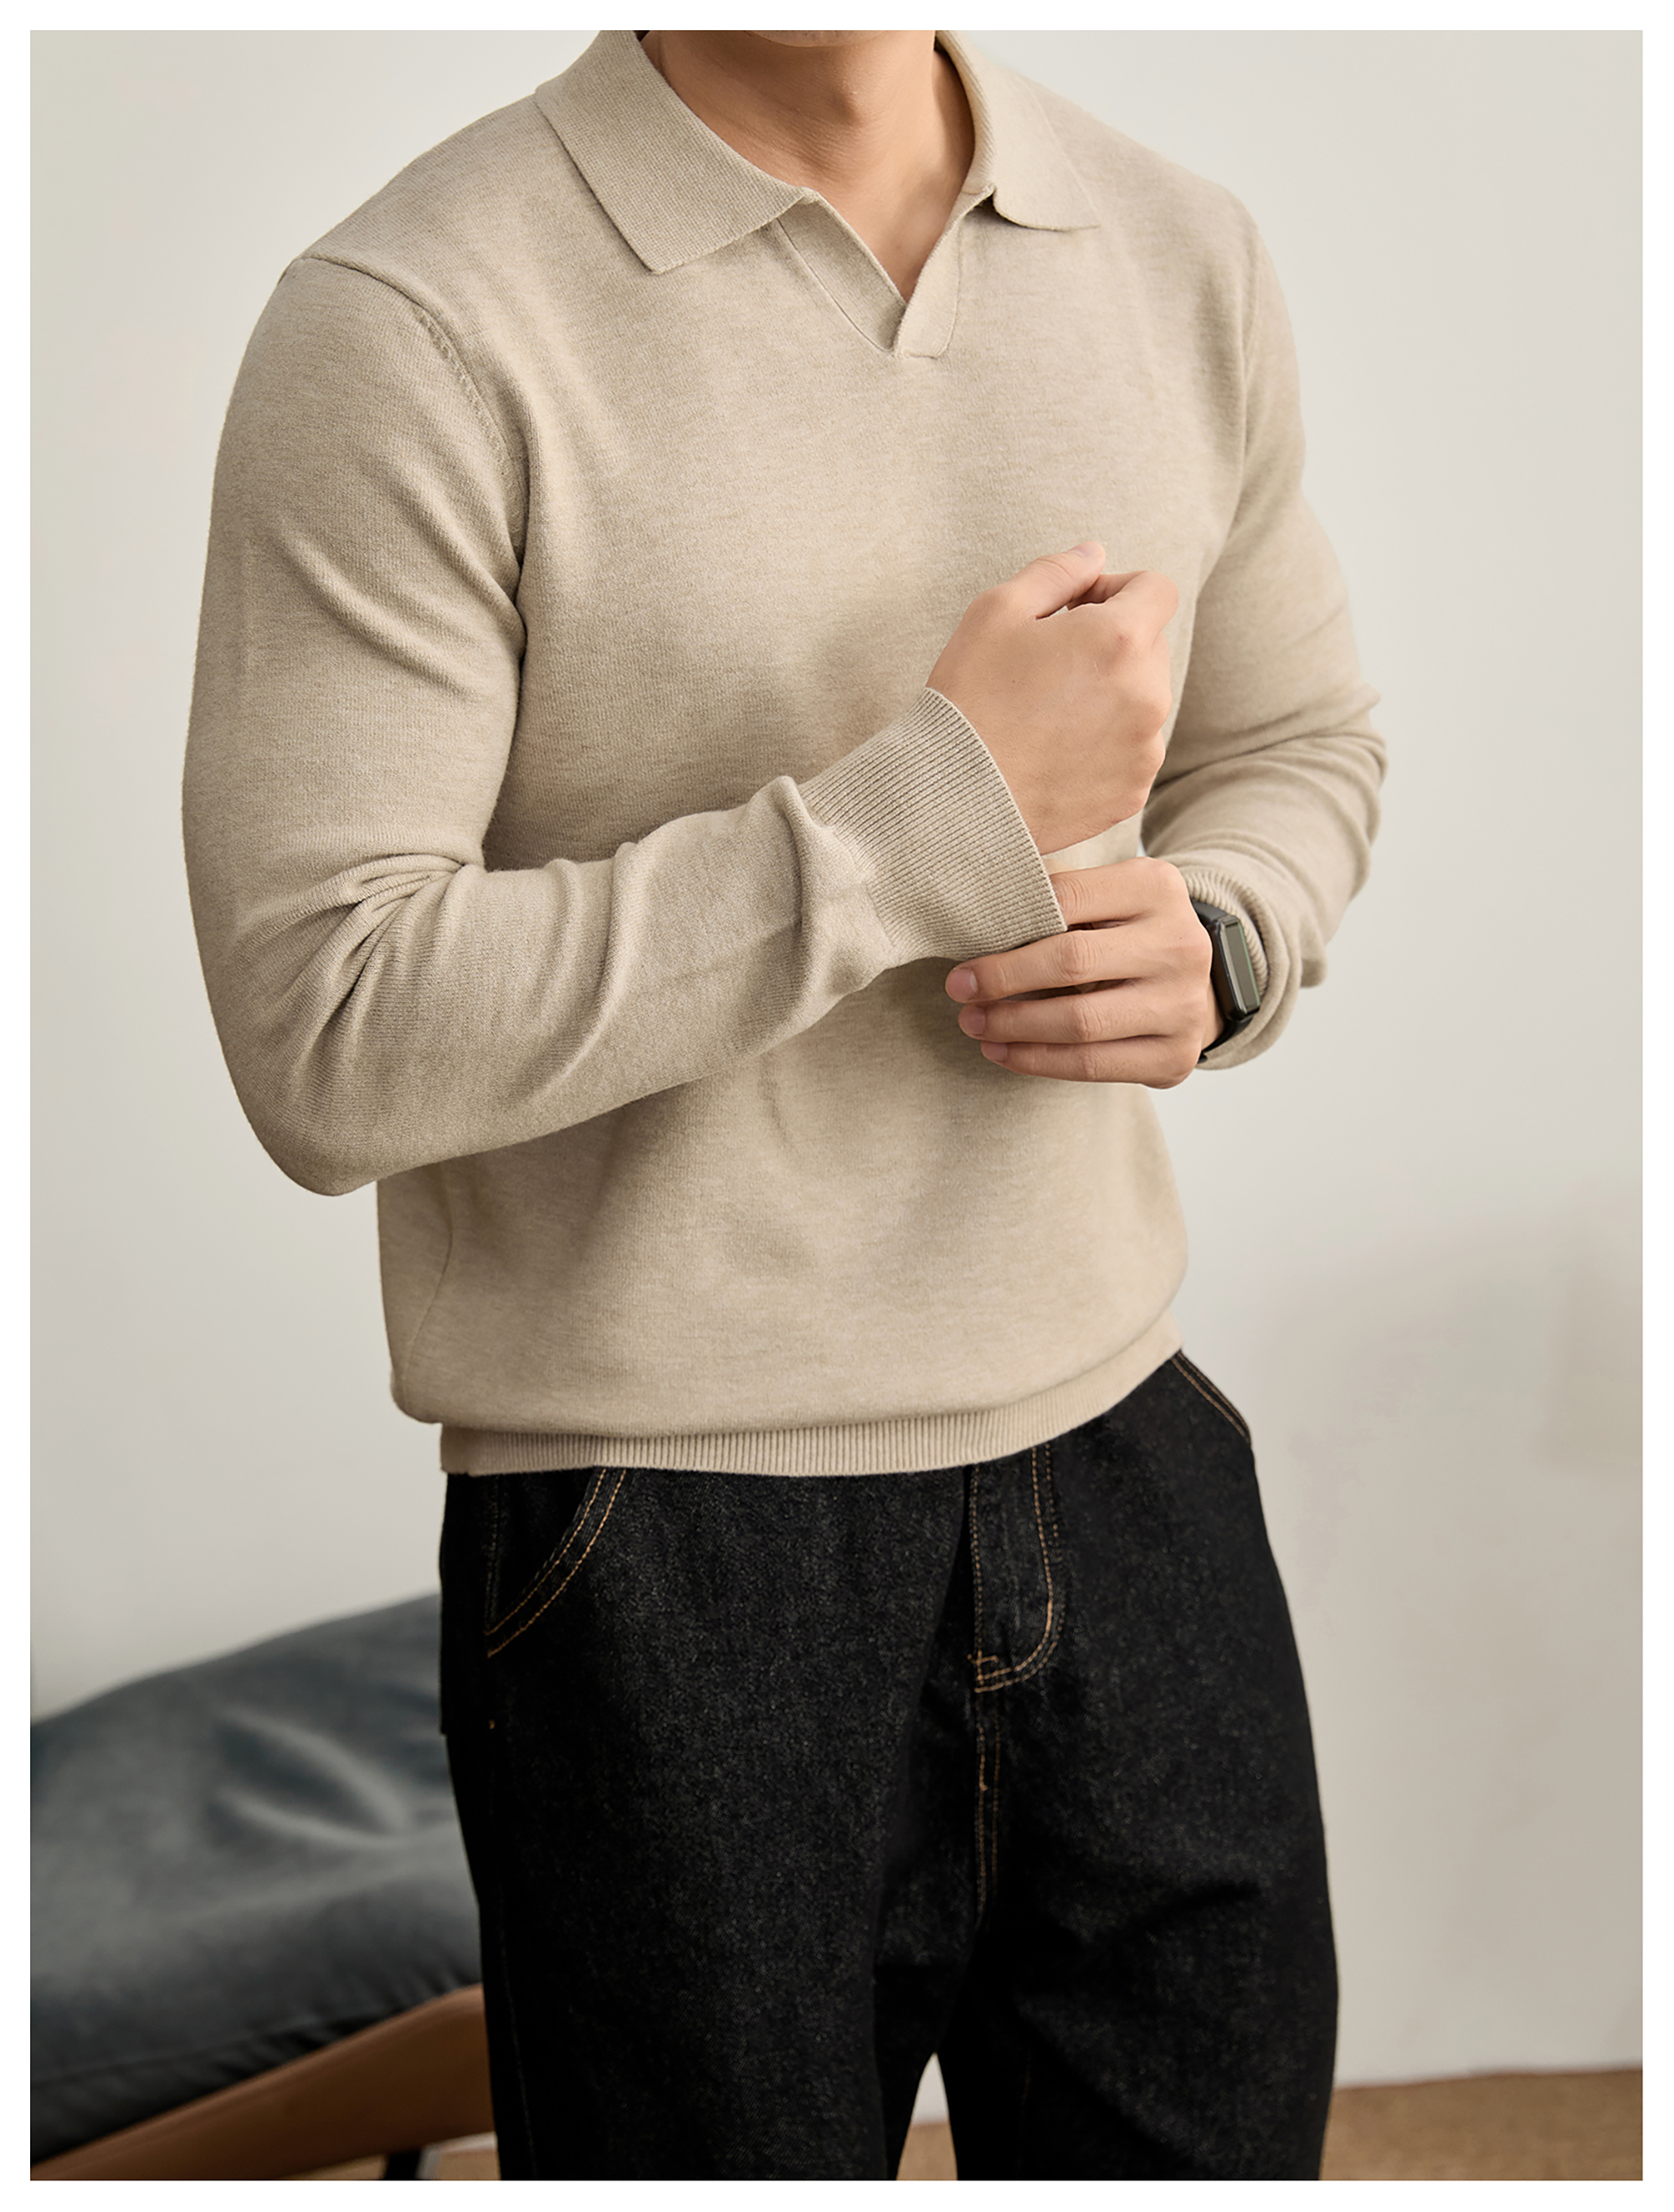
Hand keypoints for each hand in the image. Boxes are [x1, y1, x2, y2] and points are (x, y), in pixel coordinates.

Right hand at [928, 542, 1177, 853]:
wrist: (954, 800)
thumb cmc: (969, 699)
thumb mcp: (995, 612)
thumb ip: (1055, 572)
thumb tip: (1094, 554)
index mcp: (1120, 639)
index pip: (1156, 588)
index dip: (1116, 588)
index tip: (1076, 610)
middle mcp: (1148, 694)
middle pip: (1151, 645)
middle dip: (1112, 643)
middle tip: (1051, 664)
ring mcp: (1144, 748)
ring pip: (1143, 700)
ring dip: (1110, 694)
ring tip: (1049, 714)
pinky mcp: (1132, 791)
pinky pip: (1132, 751)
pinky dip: (1105, 745)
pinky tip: (1055, 752)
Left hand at [945, 859, 1221, 1086]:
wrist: (1194, 984)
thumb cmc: (1126, 933)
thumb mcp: (1106, 895)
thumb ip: (1055, 894)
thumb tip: (972, 913)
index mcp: (1156, 888)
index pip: (1067, 898)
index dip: (1008, 927)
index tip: (964, 956)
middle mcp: (1180, 944)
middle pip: (1072, 962)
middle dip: (1004, 980)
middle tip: (959, 992)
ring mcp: (1183, 1004)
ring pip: (1079, 1023)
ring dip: (1013, 1027)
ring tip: (974, 1024)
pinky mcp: (1176, 1055)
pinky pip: (1093, 1065)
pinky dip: (1038, 1061)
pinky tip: (1004, 1053)